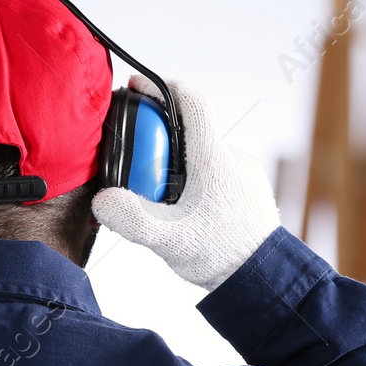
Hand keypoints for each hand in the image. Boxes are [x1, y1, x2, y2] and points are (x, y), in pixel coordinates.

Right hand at [91, 77, 281, 289]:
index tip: (136, 88)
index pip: (189, 100)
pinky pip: (213, 173)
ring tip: (158, 199)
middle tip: (135, 166)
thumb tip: (102, 200)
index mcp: (213, 158)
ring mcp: (241, 173)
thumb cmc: (222, 256)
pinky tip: (182, 210)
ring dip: (174, 167)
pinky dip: (192, 182)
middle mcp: (231, 157)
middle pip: (186, 130)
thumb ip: (130, 219)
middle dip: (156, 141)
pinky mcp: (246, 189)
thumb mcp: (168, 240)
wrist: (263, 278)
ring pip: (199, 155)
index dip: (160, 87)